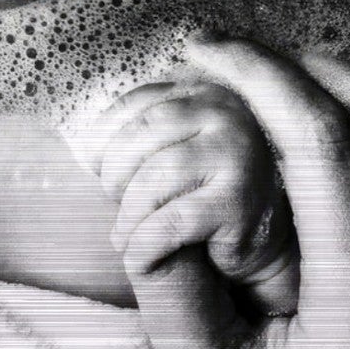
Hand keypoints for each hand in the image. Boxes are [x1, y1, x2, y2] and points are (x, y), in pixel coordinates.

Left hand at [87, 77, 297, 316]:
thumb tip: (86, 147)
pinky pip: (171, 222)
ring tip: (125, 236)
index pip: (132, 105)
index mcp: (201, 92)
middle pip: (139, 137)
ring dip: (128, 216)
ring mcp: (237, 152)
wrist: (262, 239)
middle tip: (117, 206)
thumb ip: (144, 133)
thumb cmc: (207, 191)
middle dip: (115, 178)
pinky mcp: (239, 200)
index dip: (104, 140)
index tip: (98, 170)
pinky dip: (145, 244)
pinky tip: (141, 257)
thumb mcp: (178, 148)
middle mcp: (224, 111)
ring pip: (153, 179)